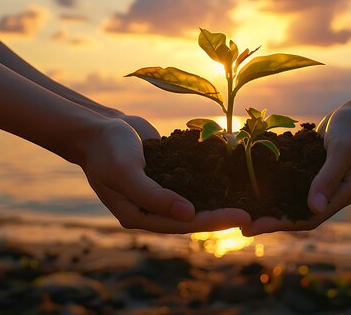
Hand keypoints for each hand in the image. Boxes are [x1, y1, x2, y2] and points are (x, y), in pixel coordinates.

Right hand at [79, 118, 250, 232]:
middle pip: (194, 216)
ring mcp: (161, 192)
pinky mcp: (168, 174)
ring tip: (248, 198)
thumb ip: (154, 196)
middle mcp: (153, 208)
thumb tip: (188, 215)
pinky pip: (193, 180)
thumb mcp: (126, 172)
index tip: (242, 217)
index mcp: (140, 215)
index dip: (214, 221)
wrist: (97, 127)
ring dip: (219, 199)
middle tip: (253, 212)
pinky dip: (211, 179)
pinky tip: (232, 176)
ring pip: (196, 200)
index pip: (183, 223)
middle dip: (223, 214)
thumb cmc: (107, 150)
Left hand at [241, 105, 350, 235]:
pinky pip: (292, 184)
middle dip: (272, 221)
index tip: (255, 227)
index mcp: (344, 193)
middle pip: (299, 214)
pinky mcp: (313, 172)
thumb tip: (314, 207)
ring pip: (294, 201)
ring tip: (245, 210)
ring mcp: (322, 183)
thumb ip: (328, 177)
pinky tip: (255, 186)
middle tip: (242, 226)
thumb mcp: (342, 150)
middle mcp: (333, 194)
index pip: (311, 218)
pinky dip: (275, 188)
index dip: (282, 224)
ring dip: (272, 206)